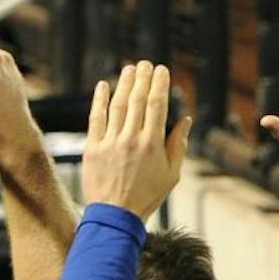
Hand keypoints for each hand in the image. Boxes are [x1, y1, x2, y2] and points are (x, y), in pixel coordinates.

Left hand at [82, 62, 191, 219]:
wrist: (116, 215)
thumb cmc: (147, 196)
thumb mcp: (172, 174)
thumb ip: (179, 145)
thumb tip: (186, 120)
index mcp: (153, 144)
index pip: (156, 105)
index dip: (159, 84)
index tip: (161, 70)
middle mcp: (131, 139)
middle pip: (137, 100)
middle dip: (142, 78)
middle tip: (145, 64)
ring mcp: (110, 142)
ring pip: (118, 105)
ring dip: (124, 84)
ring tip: (129, 69)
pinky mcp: (92, 147)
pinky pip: (96, 118)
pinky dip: (99, 100)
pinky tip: (103, 85)